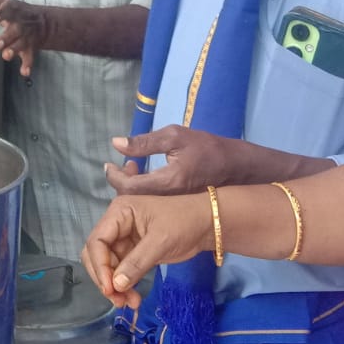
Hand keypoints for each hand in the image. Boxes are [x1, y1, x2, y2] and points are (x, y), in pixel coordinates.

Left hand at [0, 0, 48, 76]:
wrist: (42, 22)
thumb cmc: (17, 13)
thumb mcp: (3, 4)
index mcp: (13, 12)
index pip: (8, 10)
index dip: (1, 14)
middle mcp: (20, 25)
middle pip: (14, 31)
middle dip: (6, 37)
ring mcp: (26, 37)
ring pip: (21, 44)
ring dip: (14, 50)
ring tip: (6, 55)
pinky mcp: (30, 49)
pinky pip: (30, 57)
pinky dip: (28, 64)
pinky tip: (24, 71)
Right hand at [80, 193, 211, 308]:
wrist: (206, 225)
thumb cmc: (183, 223)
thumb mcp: (160, 241)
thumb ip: (136, 263)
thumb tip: (115, 286)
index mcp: (119, 213)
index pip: (97, 241)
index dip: (99, 266)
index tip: (109, 289)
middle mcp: (116, 225)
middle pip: (97, 255)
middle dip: (105, 278)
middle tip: (118, 300)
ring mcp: (124, 239)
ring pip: (108, 267)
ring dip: (115, 287)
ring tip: (130, 303)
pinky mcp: (133, 252)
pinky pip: (121, 272)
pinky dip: (124, 286)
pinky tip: (133, 299)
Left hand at [105, 126, 237, 195]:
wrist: (235, 167)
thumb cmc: (206, 147)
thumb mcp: (175, 136)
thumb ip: (144, 142)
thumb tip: (116, 143)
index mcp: (167, 182)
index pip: (129, 187)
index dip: (114, 176)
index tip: (109, 164)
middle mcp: (168, 200)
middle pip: (132, 199)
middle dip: (121, 182)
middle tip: (120, 165)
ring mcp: (172, 206)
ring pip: (141, 202)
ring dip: (131, 185)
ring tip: (131, 166)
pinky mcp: (176, 206)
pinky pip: (152, 203)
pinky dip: (143, 190)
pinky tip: (144, 176)